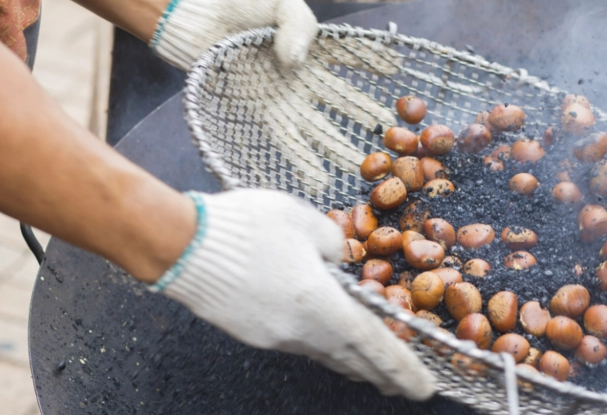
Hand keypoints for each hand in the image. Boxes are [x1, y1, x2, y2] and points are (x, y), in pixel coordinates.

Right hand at [150, 188, 436, 399]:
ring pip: (325, 355)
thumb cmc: (246, 227)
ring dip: (351, 363)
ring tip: (369, 371)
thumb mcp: (303, 219)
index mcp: (321, 302)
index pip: (374, 343)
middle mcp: (301, 330)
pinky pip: (298, 345)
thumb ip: (333, 241)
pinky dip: (322, 349)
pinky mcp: (252, 333)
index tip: (424, 388)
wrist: (183, 245)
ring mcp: (274, 336)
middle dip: (382, 376)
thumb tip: (340, 259)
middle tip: (403, 388)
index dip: (403, 368)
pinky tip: (323, 344)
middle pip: (352, 360)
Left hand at [152, 0, 399, 193]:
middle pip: (341, 102)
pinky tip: (319, 179)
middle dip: (365, 120)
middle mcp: (302, 76)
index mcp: (311, 45)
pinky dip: (302, 161)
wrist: (196, 17)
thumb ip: (298, 26)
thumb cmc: (237, 2)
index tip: (400, 78)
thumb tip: (297, 63)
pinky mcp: (261, 113)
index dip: (375, 65)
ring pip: (318, 128)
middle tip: (394, 140)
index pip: (352, 58)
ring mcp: (282, 97)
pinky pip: (286, 140)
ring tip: (362, 168)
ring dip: (339, 149)